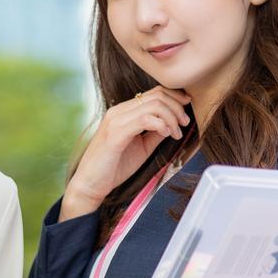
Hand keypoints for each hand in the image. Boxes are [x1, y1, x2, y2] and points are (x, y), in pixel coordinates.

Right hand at [61, 87, 191, 219]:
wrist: (91, 184)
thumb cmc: (114, 167)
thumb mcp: (142, 147)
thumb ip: (155, 133)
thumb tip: (173, 123)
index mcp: (123, 112)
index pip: (153, 93)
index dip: (175, 97)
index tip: (186, 110)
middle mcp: (118, 111)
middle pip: (156, 95)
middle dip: (177, 108)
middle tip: (185, 124)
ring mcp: (115, 121)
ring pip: (153, 105)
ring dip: (172, 118)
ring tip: (177, 133)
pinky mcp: (115, 134)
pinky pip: (144, 119)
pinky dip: (161, 125)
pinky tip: (166, 135)